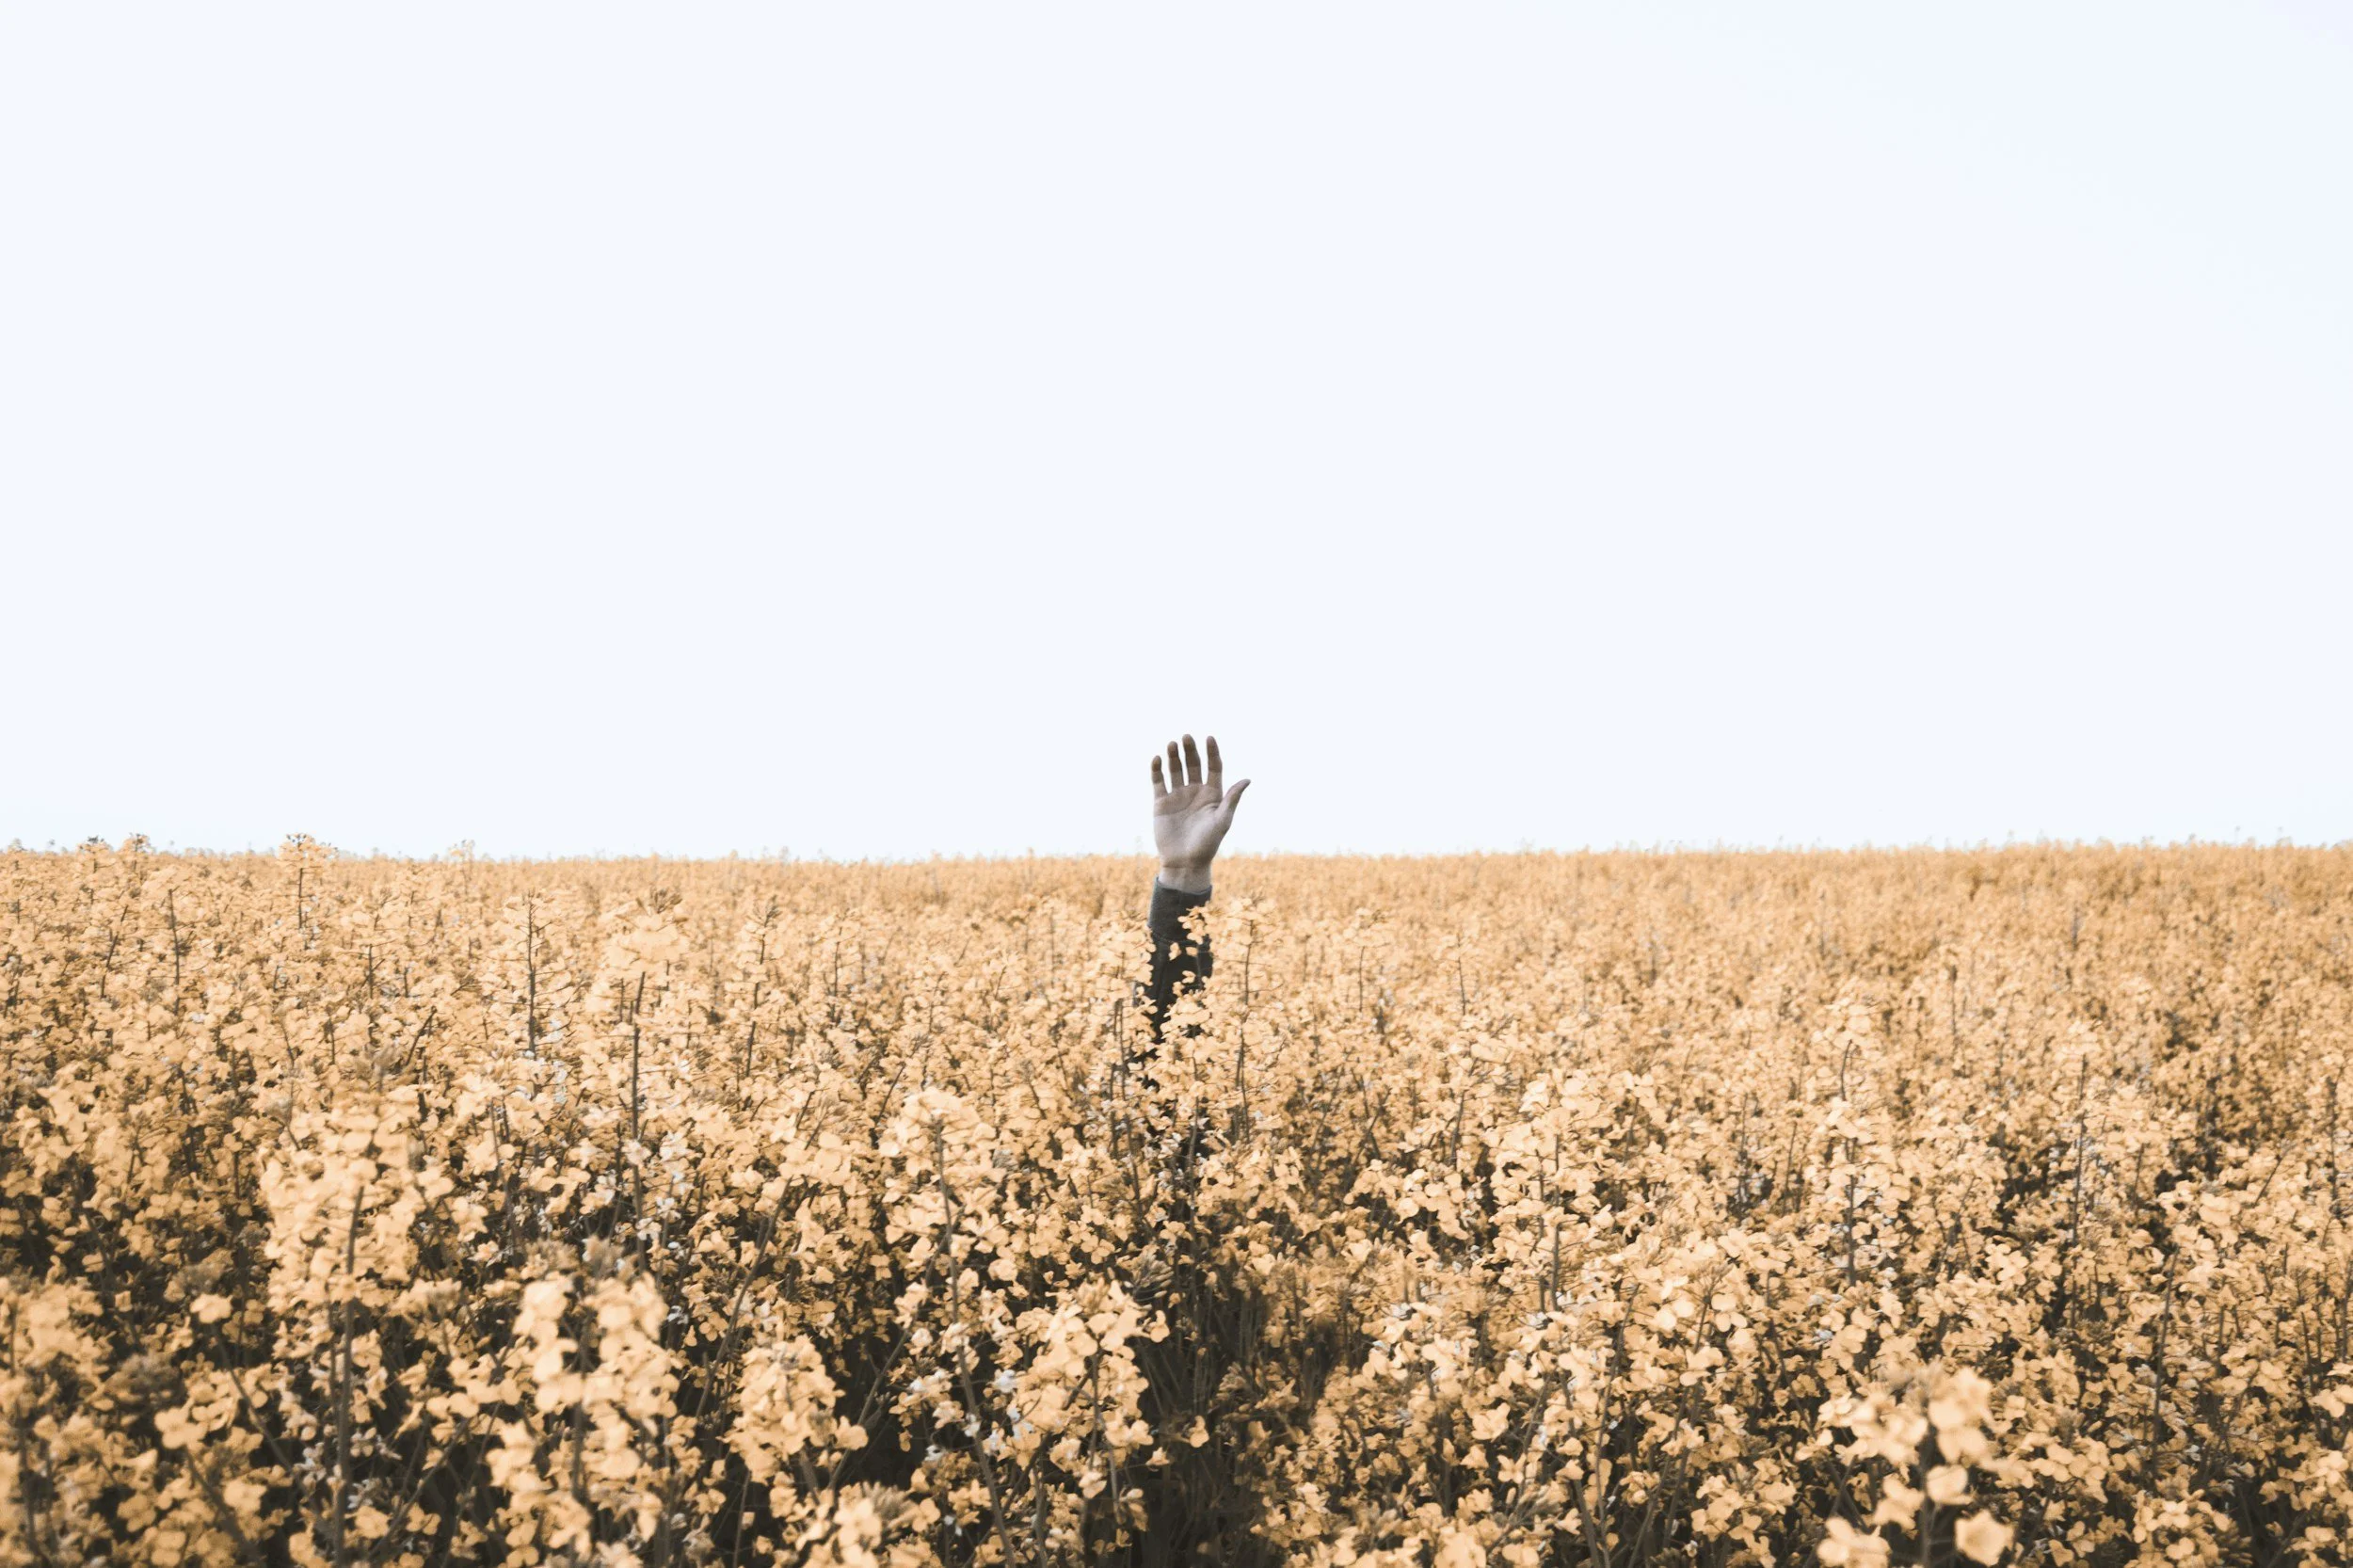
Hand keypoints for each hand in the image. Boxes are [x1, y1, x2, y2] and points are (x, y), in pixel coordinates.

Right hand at [1150, 733, 1249, 894]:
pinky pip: (1158, 782)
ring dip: (1174, 756)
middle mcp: (1195, 791)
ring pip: (1176, 770)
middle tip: (1186, 737)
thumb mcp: (1222, 820)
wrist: (1184, 862)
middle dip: (1190, 750)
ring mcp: (1177, 796)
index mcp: (1212, 794)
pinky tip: (1158, 758)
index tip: (1209, 738)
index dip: (1212, 752)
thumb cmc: (1208, 844)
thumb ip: (1232, 799)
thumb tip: (1248, 779)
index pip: (1213, 767)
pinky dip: (1157, 770)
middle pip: (1193, 764)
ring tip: (1172, 744)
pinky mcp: (1161, 803)